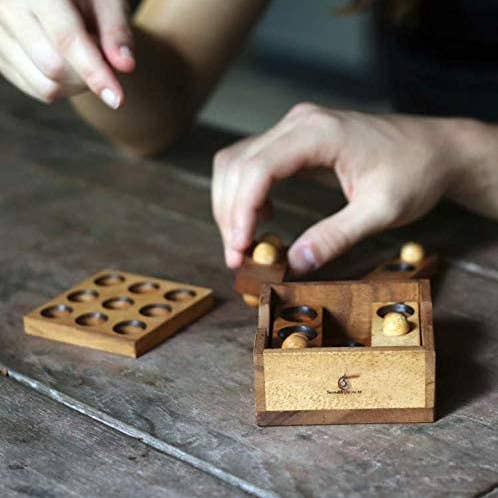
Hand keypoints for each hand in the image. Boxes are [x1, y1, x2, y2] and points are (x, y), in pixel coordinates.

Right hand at [0, 0, 134, 106]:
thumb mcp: (106, 0)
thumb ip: (116, 30)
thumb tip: (126, 66)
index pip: (65, 38)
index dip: (94, 72)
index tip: (118, 100)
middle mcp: (6, 8)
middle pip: (53, 67)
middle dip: (89, 75)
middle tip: (103, 56)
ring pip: (45, 85)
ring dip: (77, 85)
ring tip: (86, 57)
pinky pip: (38, 89)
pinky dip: (63, 87)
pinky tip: (70, 65)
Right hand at [212, 103, 462, 273]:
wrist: (434, 149)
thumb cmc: (415, 173)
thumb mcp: (381, 211)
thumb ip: (336, 236)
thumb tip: (293, 264)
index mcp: (318, 133)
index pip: (257, 169)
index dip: (239, 211)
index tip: (239, 250)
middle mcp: (298, 123)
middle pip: (238, 165)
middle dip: (230, 214)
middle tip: (238, 257)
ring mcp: (295, 128)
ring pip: (238, 162)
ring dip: (232, 203)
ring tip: (245, 242)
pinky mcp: (296, 139)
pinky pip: (254, 162)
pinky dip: (246, 193)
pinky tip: (262, 217)